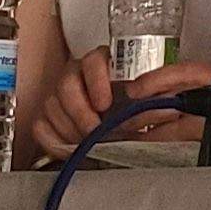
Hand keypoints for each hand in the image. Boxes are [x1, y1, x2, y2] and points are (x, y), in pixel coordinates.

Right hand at [26, 47, 210, 159]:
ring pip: (52, 107)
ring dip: (70, 129)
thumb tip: (169, 108)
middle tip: (94, 132)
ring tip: (88, 143)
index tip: (105, 104)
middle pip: (66, 85)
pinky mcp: (46, 118)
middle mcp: (75, 75)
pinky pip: (40, 128)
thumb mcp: (145, 104)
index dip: (97, 81)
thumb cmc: (132, 114)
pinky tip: (71, 149)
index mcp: (101, 65)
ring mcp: (57, 96)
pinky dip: (54, 141)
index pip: (92, 61)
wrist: (116, 133)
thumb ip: (153, 104)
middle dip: (80, 112)